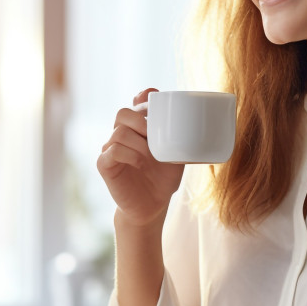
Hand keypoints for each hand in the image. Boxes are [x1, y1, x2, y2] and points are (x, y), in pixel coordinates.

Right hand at [97, 88, 184, 226]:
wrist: (152, 206)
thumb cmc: (163, 179)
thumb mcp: (176, 155)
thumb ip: (180, 137)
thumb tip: (201, 125)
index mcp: (137, 128)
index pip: (136, 102)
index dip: (144, 99)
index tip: (159, 107)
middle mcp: (121, 135)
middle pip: (123, 113)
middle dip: (141, 120)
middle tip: (155, 135)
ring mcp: (110, 149)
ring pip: (119, 132)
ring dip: (138, 141)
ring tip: (151, 155)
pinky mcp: (105, 165)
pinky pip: (112, 151)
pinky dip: (129, 154)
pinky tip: (140, 162)